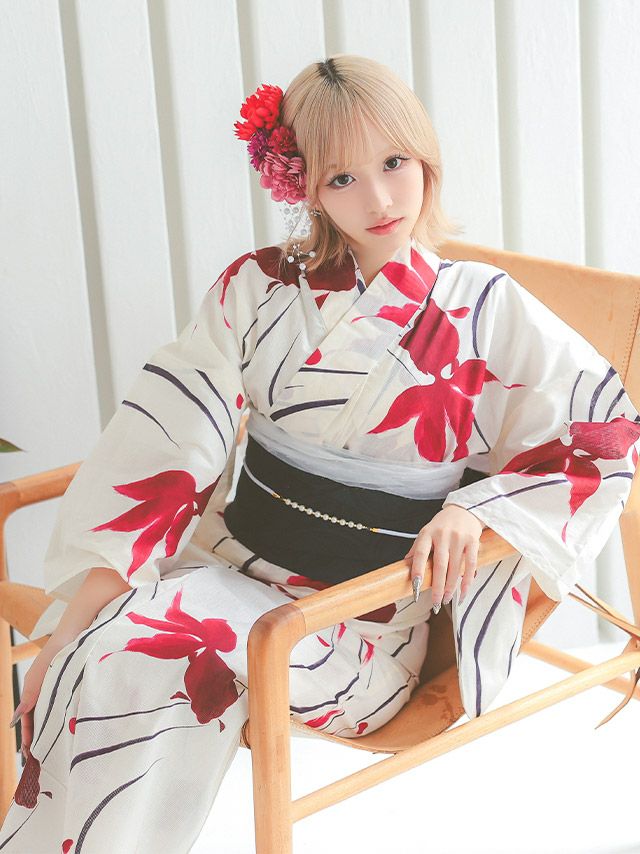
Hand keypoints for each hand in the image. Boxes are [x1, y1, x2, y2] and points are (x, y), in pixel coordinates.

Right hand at [9, 636, 72, 759]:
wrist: (76, 634)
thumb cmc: (56, 652)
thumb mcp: (40, 675)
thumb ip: (30, 695)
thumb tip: (16, 717)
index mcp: (33, 689)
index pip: (27, 719)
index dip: (28, 736)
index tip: (29, 753)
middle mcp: (44, 690)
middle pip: (38, 719)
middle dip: (37, 738)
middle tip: (39, 758)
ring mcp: (57, 688)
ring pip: (50, 714)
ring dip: (49, 730)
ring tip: (52, 748)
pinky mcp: (70, 685)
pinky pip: (63, 706)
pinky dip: (61, 719)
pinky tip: (68, 728)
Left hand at [404, 504, 484, 608]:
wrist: (465, 508)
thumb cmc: (443, 523)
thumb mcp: (426, 531)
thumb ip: (417, 548)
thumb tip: (405, 564)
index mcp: (427, 533)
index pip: (420, 553)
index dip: (417, 570)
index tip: (415, 587)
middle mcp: (442, 535)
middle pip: (440, 565)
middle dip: (438, 587)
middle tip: (436, 603)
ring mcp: (458, 538)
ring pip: (455, 568)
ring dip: (452, 587)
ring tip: (447, 600)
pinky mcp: (473, 541)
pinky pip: (471, 564)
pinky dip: (467, 580)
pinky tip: (464, 591)